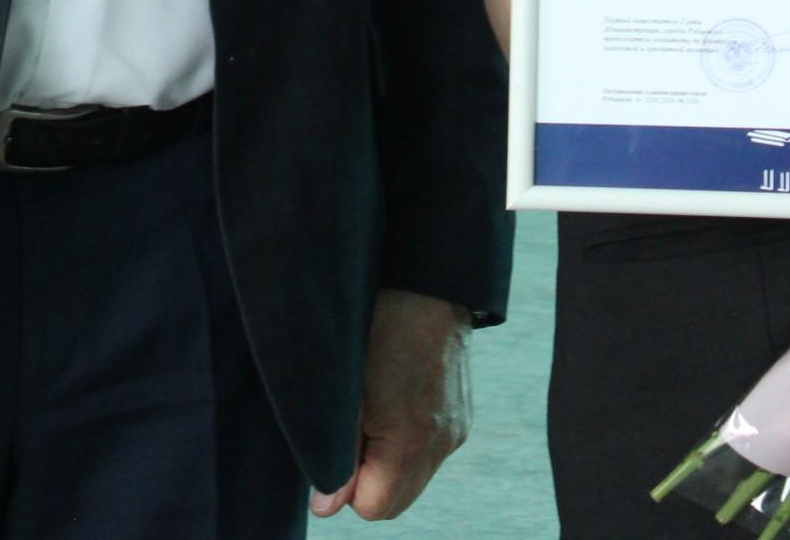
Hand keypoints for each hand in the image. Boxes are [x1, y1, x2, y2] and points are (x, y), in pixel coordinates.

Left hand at [310, 289, 470, 520]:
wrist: (424, 280)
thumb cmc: (376, 327)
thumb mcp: (346, 391)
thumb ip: (337, 454)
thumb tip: (326, 506)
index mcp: (410, 442)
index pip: (373, 508)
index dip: (347, 483)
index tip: (339, 442)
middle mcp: (442, 443)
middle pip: (397, 502)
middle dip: (369, 479)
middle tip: (354, 427)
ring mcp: (458, 429)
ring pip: (414, 478)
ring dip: (389, 459)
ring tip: (376, 406)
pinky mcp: (463, 415)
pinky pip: (431, 452)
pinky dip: (409, 441)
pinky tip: (397, 398)